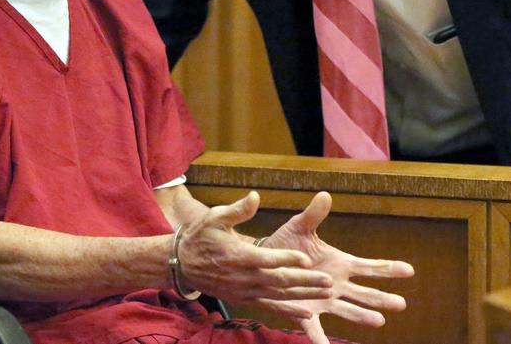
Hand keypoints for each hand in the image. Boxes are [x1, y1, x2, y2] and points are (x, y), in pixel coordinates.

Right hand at [177, 191, 333, 303]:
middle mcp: (243, 277)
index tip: (306, 259)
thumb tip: (255, 197)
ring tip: (326, 293)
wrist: (182, 263)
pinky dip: (289, 311)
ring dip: (303, 295)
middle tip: (328, 281)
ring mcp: (244, 291)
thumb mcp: (215, 217)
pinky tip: (307, 314)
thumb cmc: (201, 236)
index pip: (266, 260)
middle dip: (305, 282)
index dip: (286, 260)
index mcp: (238, 255)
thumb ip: (238, 210)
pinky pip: (270, 307)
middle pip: (278, 281)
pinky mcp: (244, 299)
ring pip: (278, 295)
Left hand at [255, 192, 414, 343]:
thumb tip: (325, 194)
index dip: (388, 269)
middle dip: (383, 298)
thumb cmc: (286, 244)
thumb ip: (313, 215)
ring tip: (378, 321)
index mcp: (340, 264)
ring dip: (363, 316)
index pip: (369, 267)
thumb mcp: (300, 227)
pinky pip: (315, 329)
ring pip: (348, 310)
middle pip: (365, 293)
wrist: (264, 262)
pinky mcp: (306, 312)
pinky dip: (322, 340)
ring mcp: (324, 301)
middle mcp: (336, 285)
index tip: (409, 270)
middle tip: (401, 304)